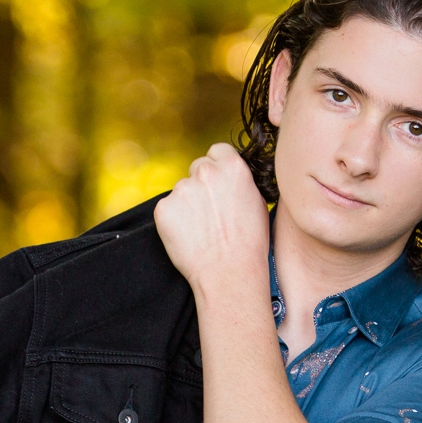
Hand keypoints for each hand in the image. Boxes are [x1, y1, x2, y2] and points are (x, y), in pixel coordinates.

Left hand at [152, 143, 270, 290]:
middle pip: (197, 167)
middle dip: (201, 184)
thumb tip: (230, 177)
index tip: (218, 183)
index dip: (218, 166)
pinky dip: (174, 220)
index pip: (217, 150)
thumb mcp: (258, 202)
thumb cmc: (249, 243)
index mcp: (232, 166)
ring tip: (201, 229)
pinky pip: (167, 208)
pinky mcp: (163, 208)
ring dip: (188, 204)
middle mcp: (205, 172)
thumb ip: (240, 182)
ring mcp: (182, 189)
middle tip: (210, 212)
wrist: (228, 272)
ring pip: (182, 190)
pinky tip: (188, 236)